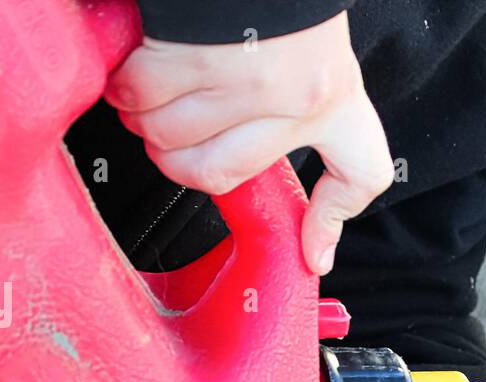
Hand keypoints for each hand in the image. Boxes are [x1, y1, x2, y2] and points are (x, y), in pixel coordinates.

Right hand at [106, 12, 393, 275]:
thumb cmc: (281, 3)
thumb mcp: (323, 72)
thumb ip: (327, 153)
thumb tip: (316, 252)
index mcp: (336, 96)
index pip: (361, 171)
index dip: (334, 217)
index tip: (312, 253)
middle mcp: (295, 94)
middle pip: (212, 175)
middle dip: (177, 158)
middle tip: (174, 130)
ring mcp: (242, 76)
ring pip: (166, 137)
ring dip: (145, 117)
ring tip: (156, 86)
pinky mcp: (190, 51)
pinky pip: (136, 96)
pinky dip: (124, 86)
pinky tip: (139, 64)